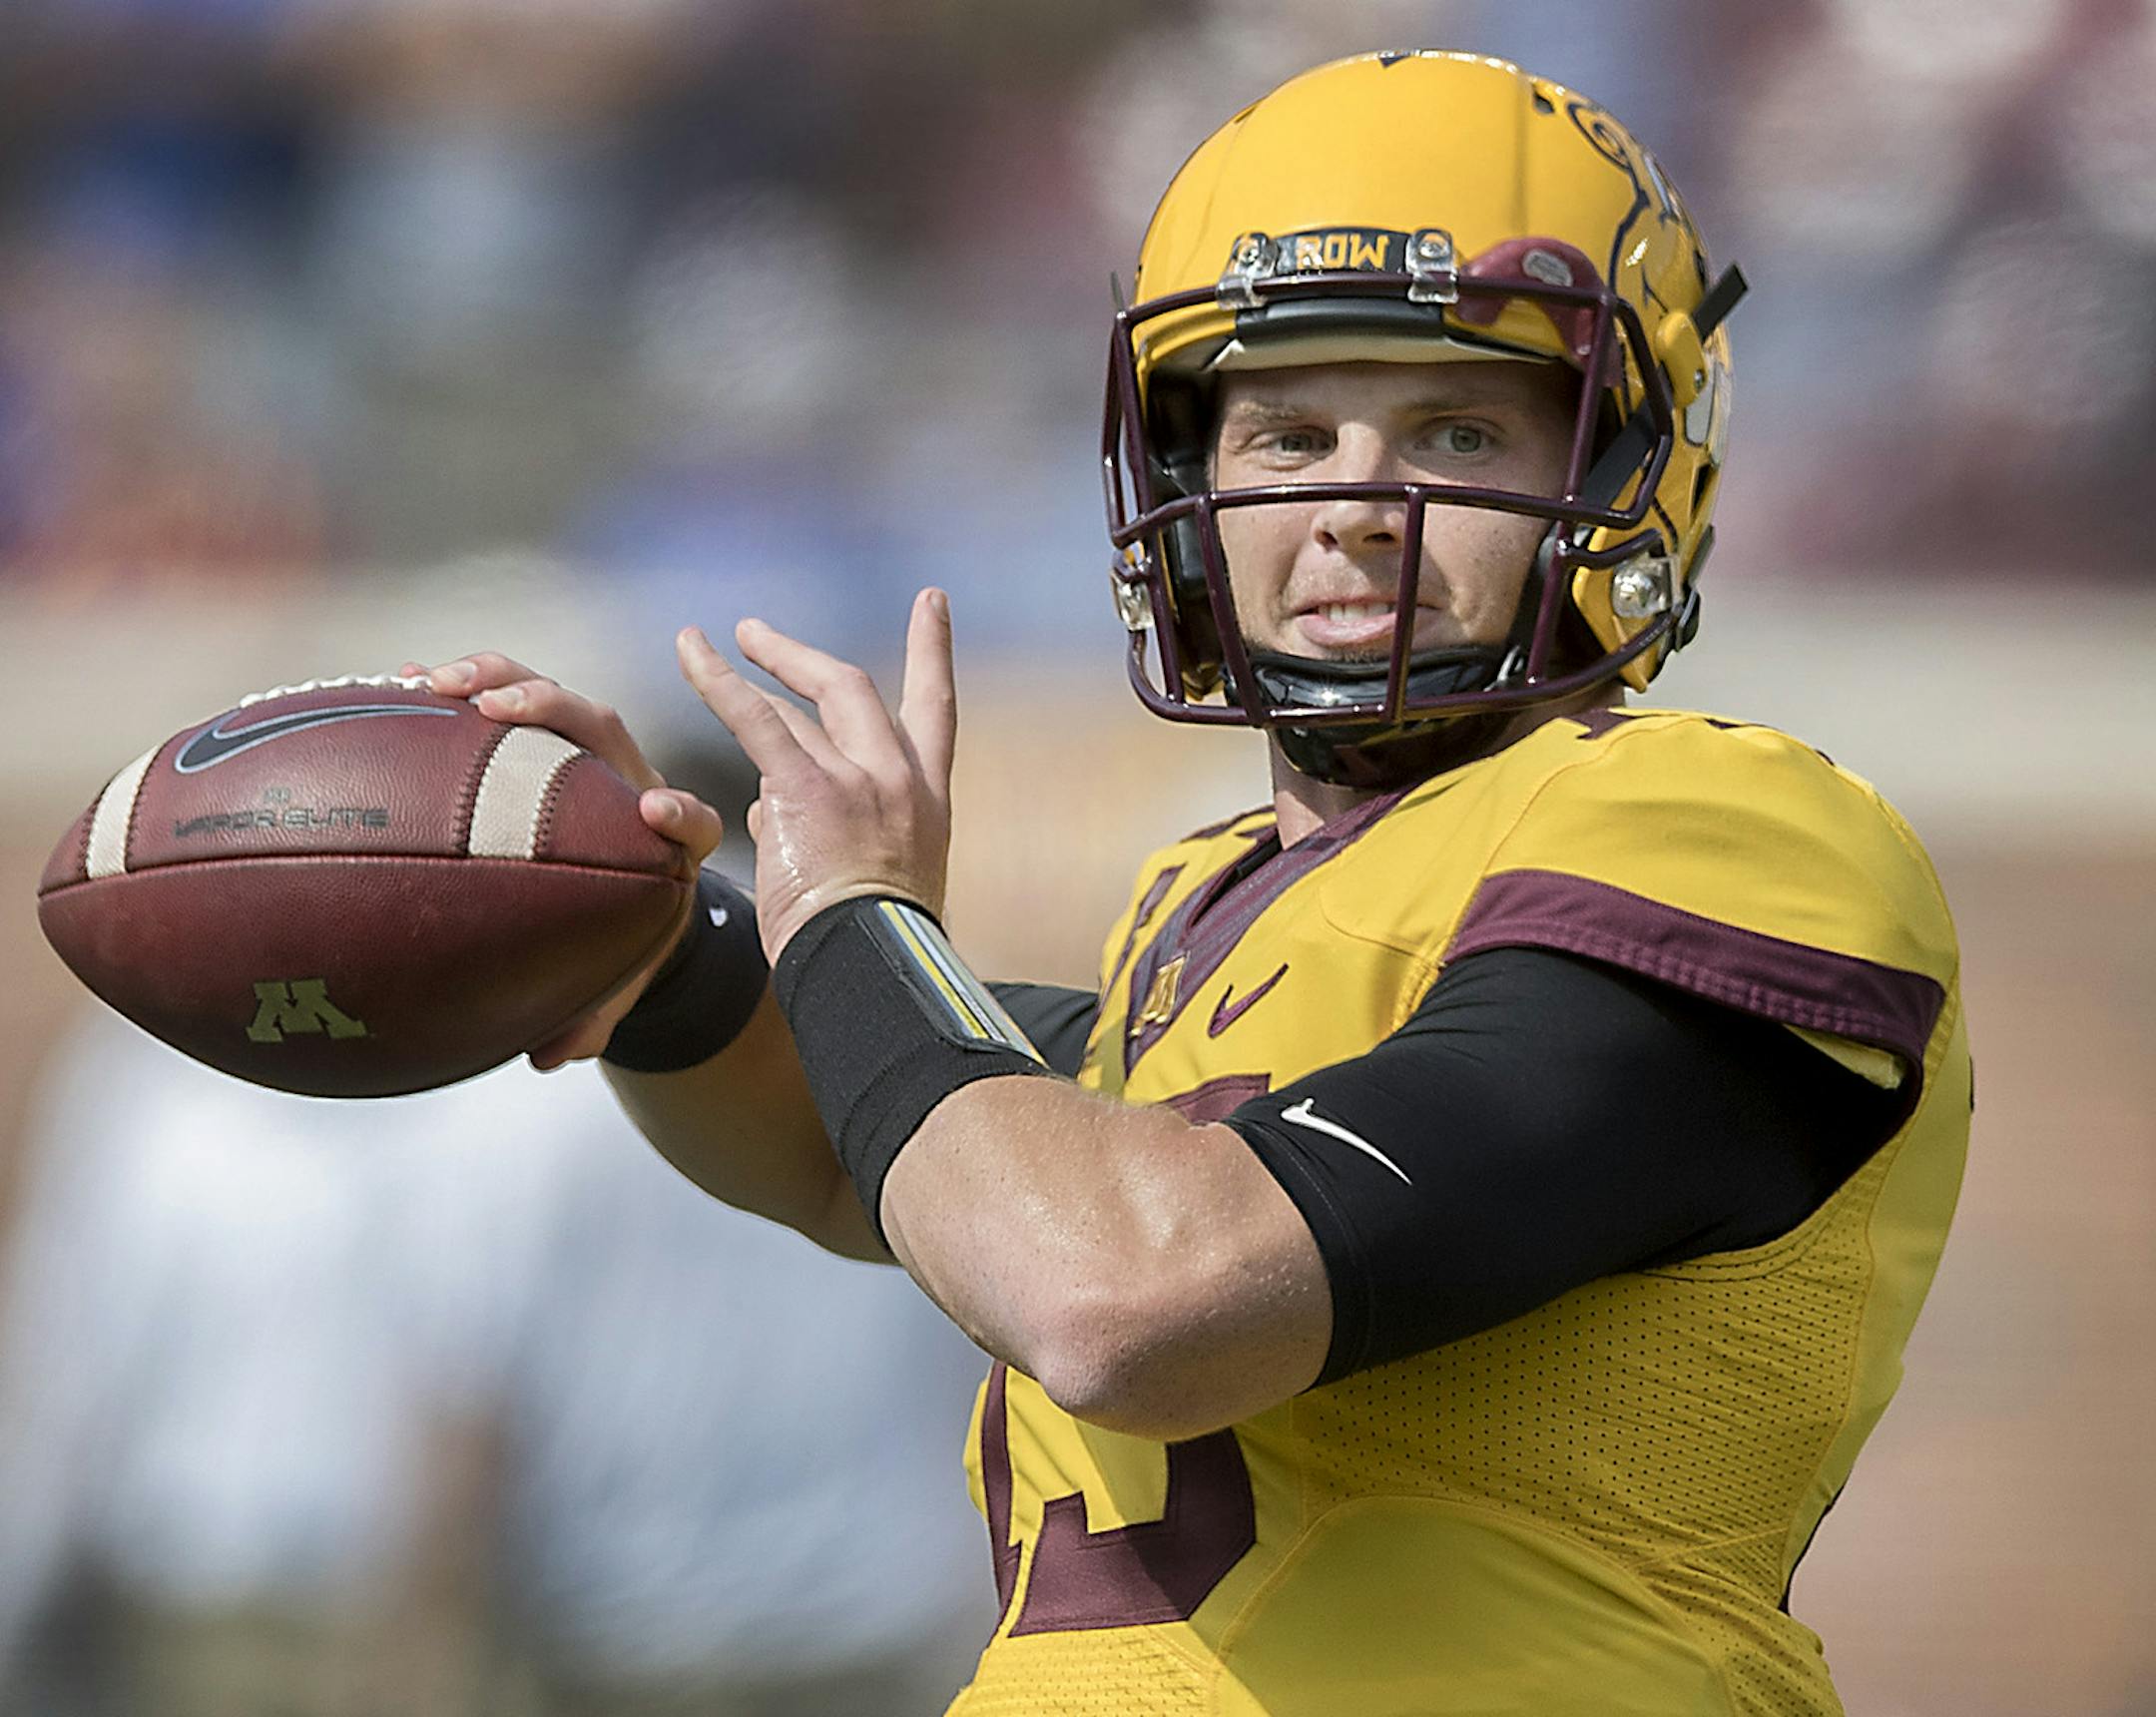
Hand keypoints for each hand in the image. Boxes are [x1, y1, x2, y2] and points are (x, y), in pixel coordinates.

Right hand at [400, 651, 725, 1067]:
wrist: (629, 892)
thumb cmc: (625, 932)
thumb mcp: (617, 974)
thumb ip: (593, 1013)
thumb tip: (553, 1056)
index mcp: (670, 842)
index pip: (692, 819)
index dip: (679, 811)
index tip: (654, 810)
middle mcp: (632, 782)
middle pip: (606, 729)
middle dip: (554, 709)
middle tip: (496, 707)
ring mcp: (590, 754)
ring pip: (556, 700)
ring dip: (501, 680)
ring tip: (438, 682)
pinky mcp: (549, 739)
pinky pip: (508, 701)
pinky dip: (464, 690)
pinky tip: (403, 684)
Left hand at [677, 588, 955, 964]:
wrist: (875, 970)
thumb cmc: (874, 948)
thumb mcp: (879, 880)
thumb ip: (831, 829)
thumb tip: (772, 809)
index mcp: (928, 800)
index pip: (936, 710)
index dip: (931, 652)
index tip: (929, 604)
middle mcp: (899, 777)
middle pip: (854, 690)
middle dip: (804, 658)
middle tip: (761, 637)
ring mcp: (857, 778)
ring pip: (798, 709)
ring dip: (753, 672)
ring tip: (710, 648)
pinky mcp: (808, 786)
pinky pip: (756, 719)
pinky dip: (719, 680)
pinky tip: (691, 650)